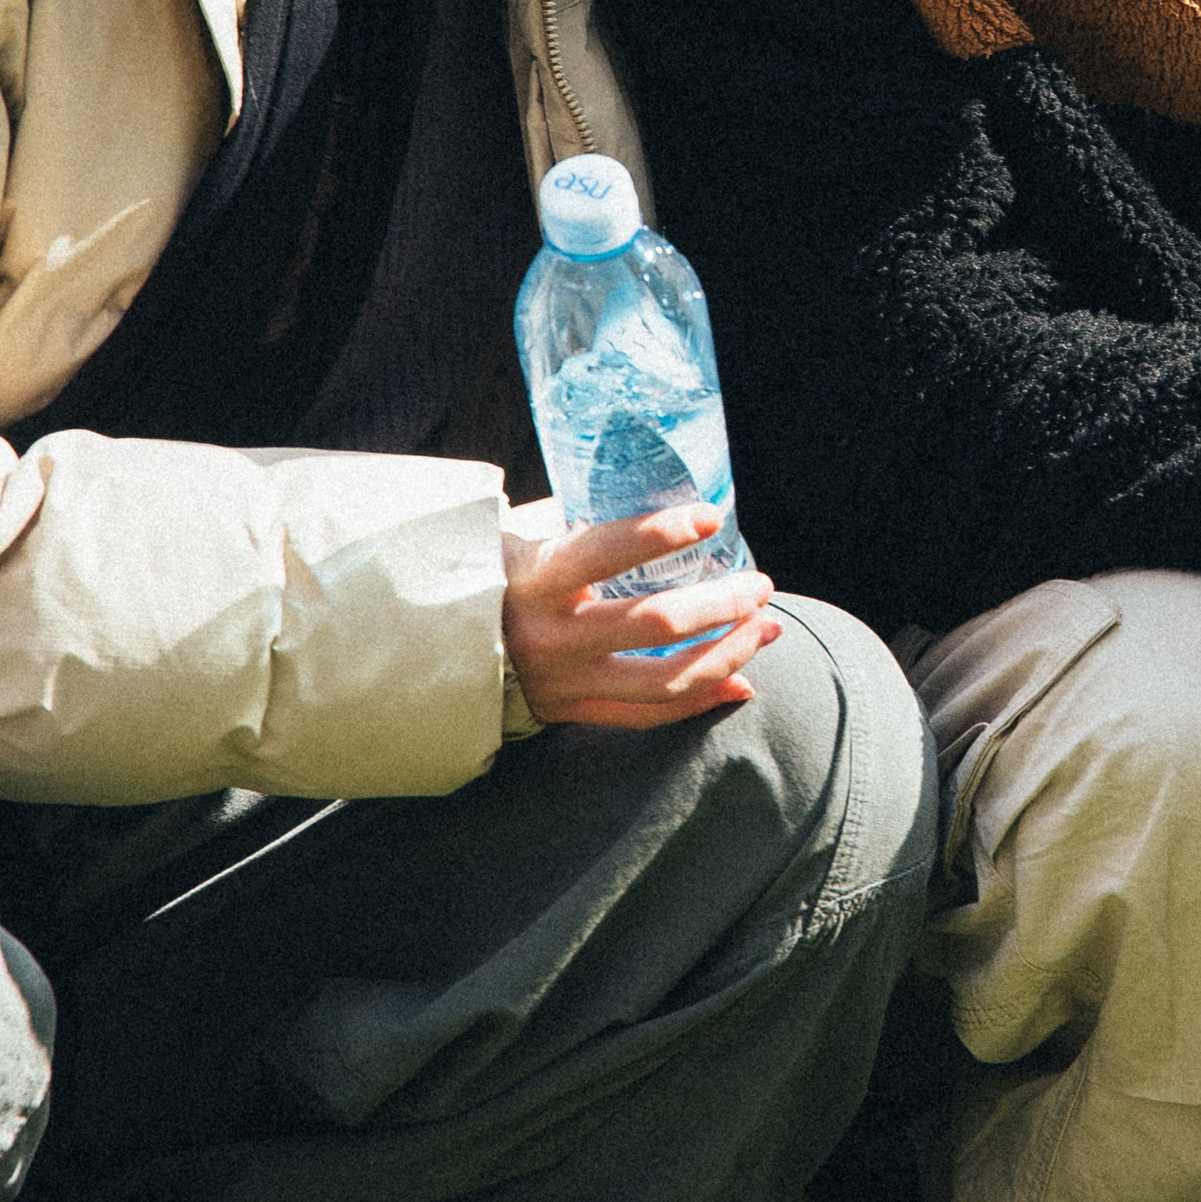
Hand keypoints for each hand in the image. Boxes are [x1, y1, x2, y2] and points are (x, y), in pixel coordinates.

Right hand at [502, 507, 778, 729]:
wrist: (433, 653)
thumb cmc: (489, 575)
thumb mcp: (518, 536)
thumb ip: (572, 519)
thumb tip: (642, 484)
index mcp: (533, 578)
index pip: (606, 551)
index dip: (663, 532)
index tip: (710, 515)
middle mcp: (550, 636)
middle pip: (656, 623)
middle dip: (723, 603)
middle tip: (760, 584)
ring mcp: (562, 683)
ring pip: (664, 681)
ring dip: (728, 654)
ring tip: (767, 628)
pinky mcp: (570, 714)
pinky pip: (648, 717)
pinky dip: (701, 701)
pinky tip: (742, 683)